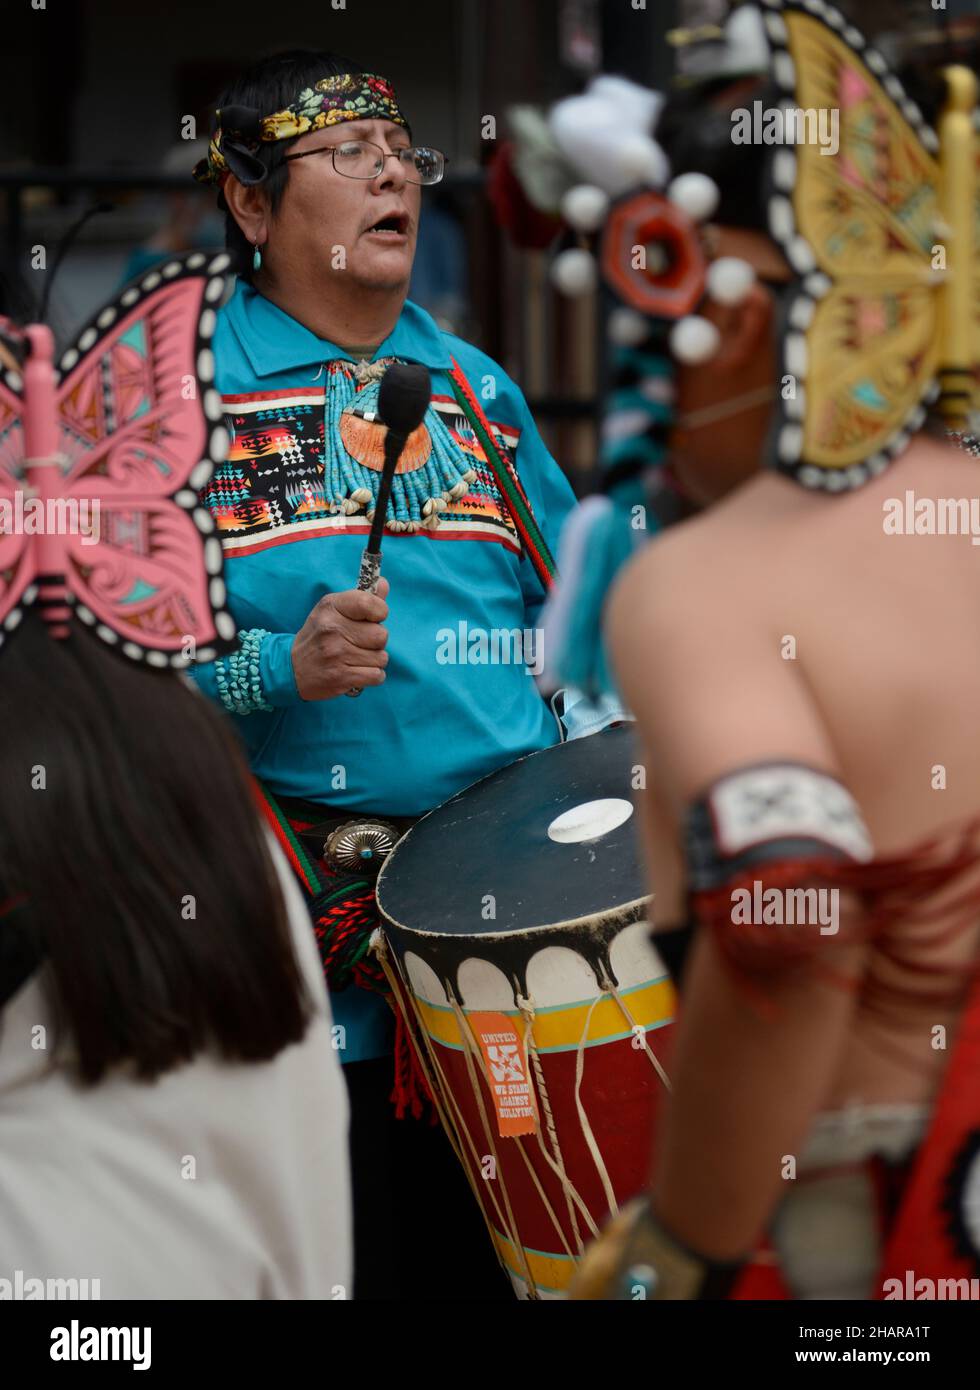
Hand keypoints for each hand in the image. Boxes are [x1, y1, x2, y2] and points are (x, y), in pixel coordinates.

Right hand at [291, 578, 389, 699]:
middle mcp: (332, 629)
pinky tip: (358, 671)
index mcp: (331, 607)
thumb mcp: (333, 611)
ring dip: (373, 660)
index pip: (370, 604)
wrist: (291, 668)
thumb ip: (362, 599)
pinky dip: (372, 676)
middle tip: (358, 643)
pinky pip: (377, 675)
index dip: (379, 612)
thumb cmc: (319, 636)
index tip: (372, 619)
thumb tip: (384, 583)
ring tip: (355, 658)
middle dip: (375, 641)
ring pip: (381, 657)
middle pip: (381, 635)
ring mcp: (336, 654)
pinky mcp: (341, 677)